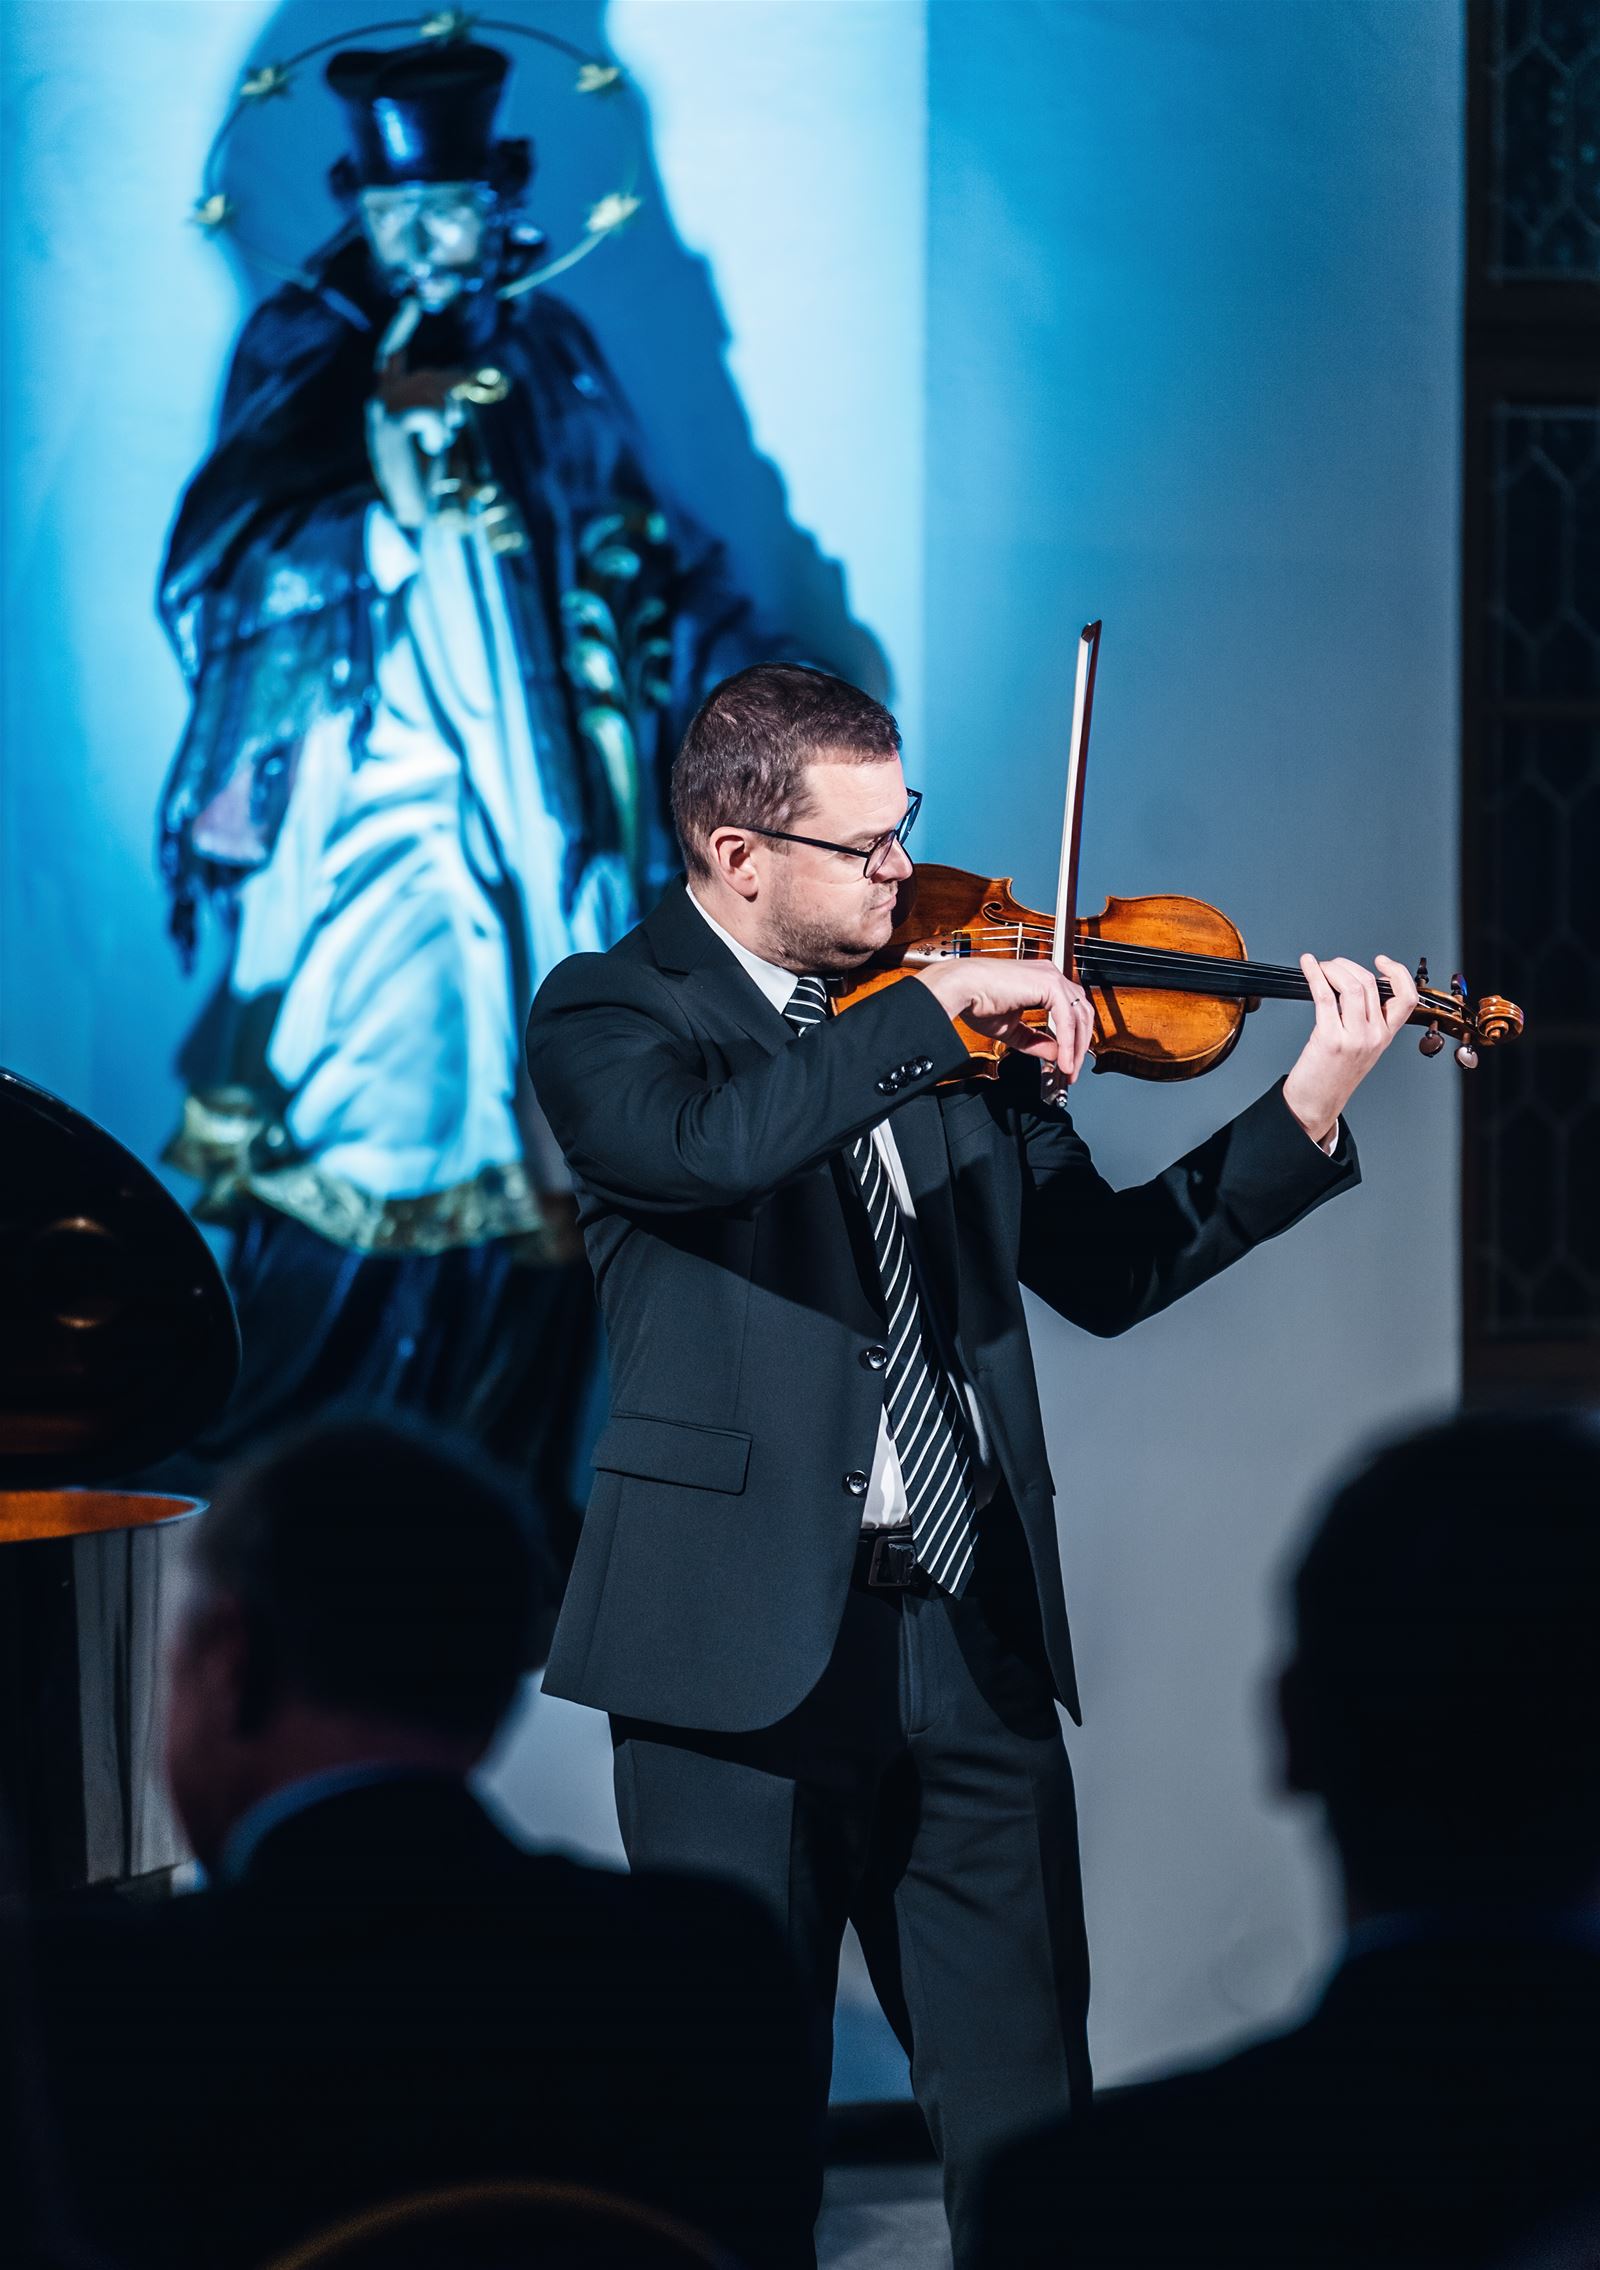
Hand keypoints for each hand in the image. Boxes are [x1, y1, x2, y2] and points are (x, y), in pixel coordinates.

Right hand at [916, 958, 1096, 1083]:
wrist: (960, 989)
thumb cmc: (976, 1001)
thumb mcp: (1011, 1030)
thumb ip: (1035, 1041)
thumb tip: (1056, 1054)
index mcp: (1042, 981)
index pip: (1071, 1011)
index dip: (1074, 1039)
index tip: (1067, 1062)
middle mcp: (1050, 975)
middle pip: (1082, 1014)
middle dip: (1080, 1046)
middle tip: (1072, 1070)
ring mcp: (1051, 977)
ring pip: (1079, 1017)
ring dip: (1076, 1048)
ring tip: (1068, 1069)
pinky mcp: (1049, 984)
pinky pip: (1067, 1018)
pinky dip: (1067, 1042)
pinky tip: (1062, 1060)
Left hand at [1281, 954, 1418, 1145]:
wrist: (1317, 1102)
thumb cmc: (1334, 1074)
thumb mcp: (1362, 1047)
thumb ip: (1366, 1020)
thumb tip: (1356, 985)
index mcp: (1386, 1035)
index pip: (1407, 998)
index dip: (1398, 973)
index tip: (1381, 962)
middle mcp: (1374, 1035)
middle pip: (1371, 984)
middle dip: (1348, 966)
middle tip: (1333, 965)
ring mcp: (1354, 1037)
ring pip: (1351, 985)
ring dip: (1332, 968)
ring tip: (1320, 968)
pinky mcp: (1330, 1038)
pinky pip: (1324, 995)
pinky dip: (1315, 974)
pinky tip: (1307, 966)